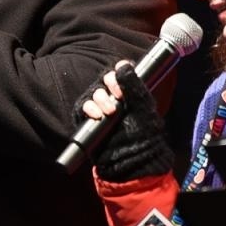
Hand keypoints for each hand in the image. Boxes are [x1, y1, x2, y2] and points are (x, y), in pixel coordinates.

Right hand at [73, 62, 172, 180]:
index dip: (118, 75)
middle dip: (109, 86)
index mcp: (130, 94)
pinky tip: (97, 115)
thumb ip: (134, 85)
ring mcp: (101, 109)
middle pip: (104, 80)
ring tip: (109, 112)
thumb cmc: (143, 135)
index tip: (124, 85)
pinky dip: (88, 108)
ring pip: (93, 93)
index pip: (120, 74)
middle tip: (118, 97)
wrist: (131, 160)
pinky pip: (82, 107)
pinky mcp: (89, 120)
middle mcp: (115, 99)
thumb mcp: (143, 107)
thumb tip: (122, 65)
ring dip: (100, 99)